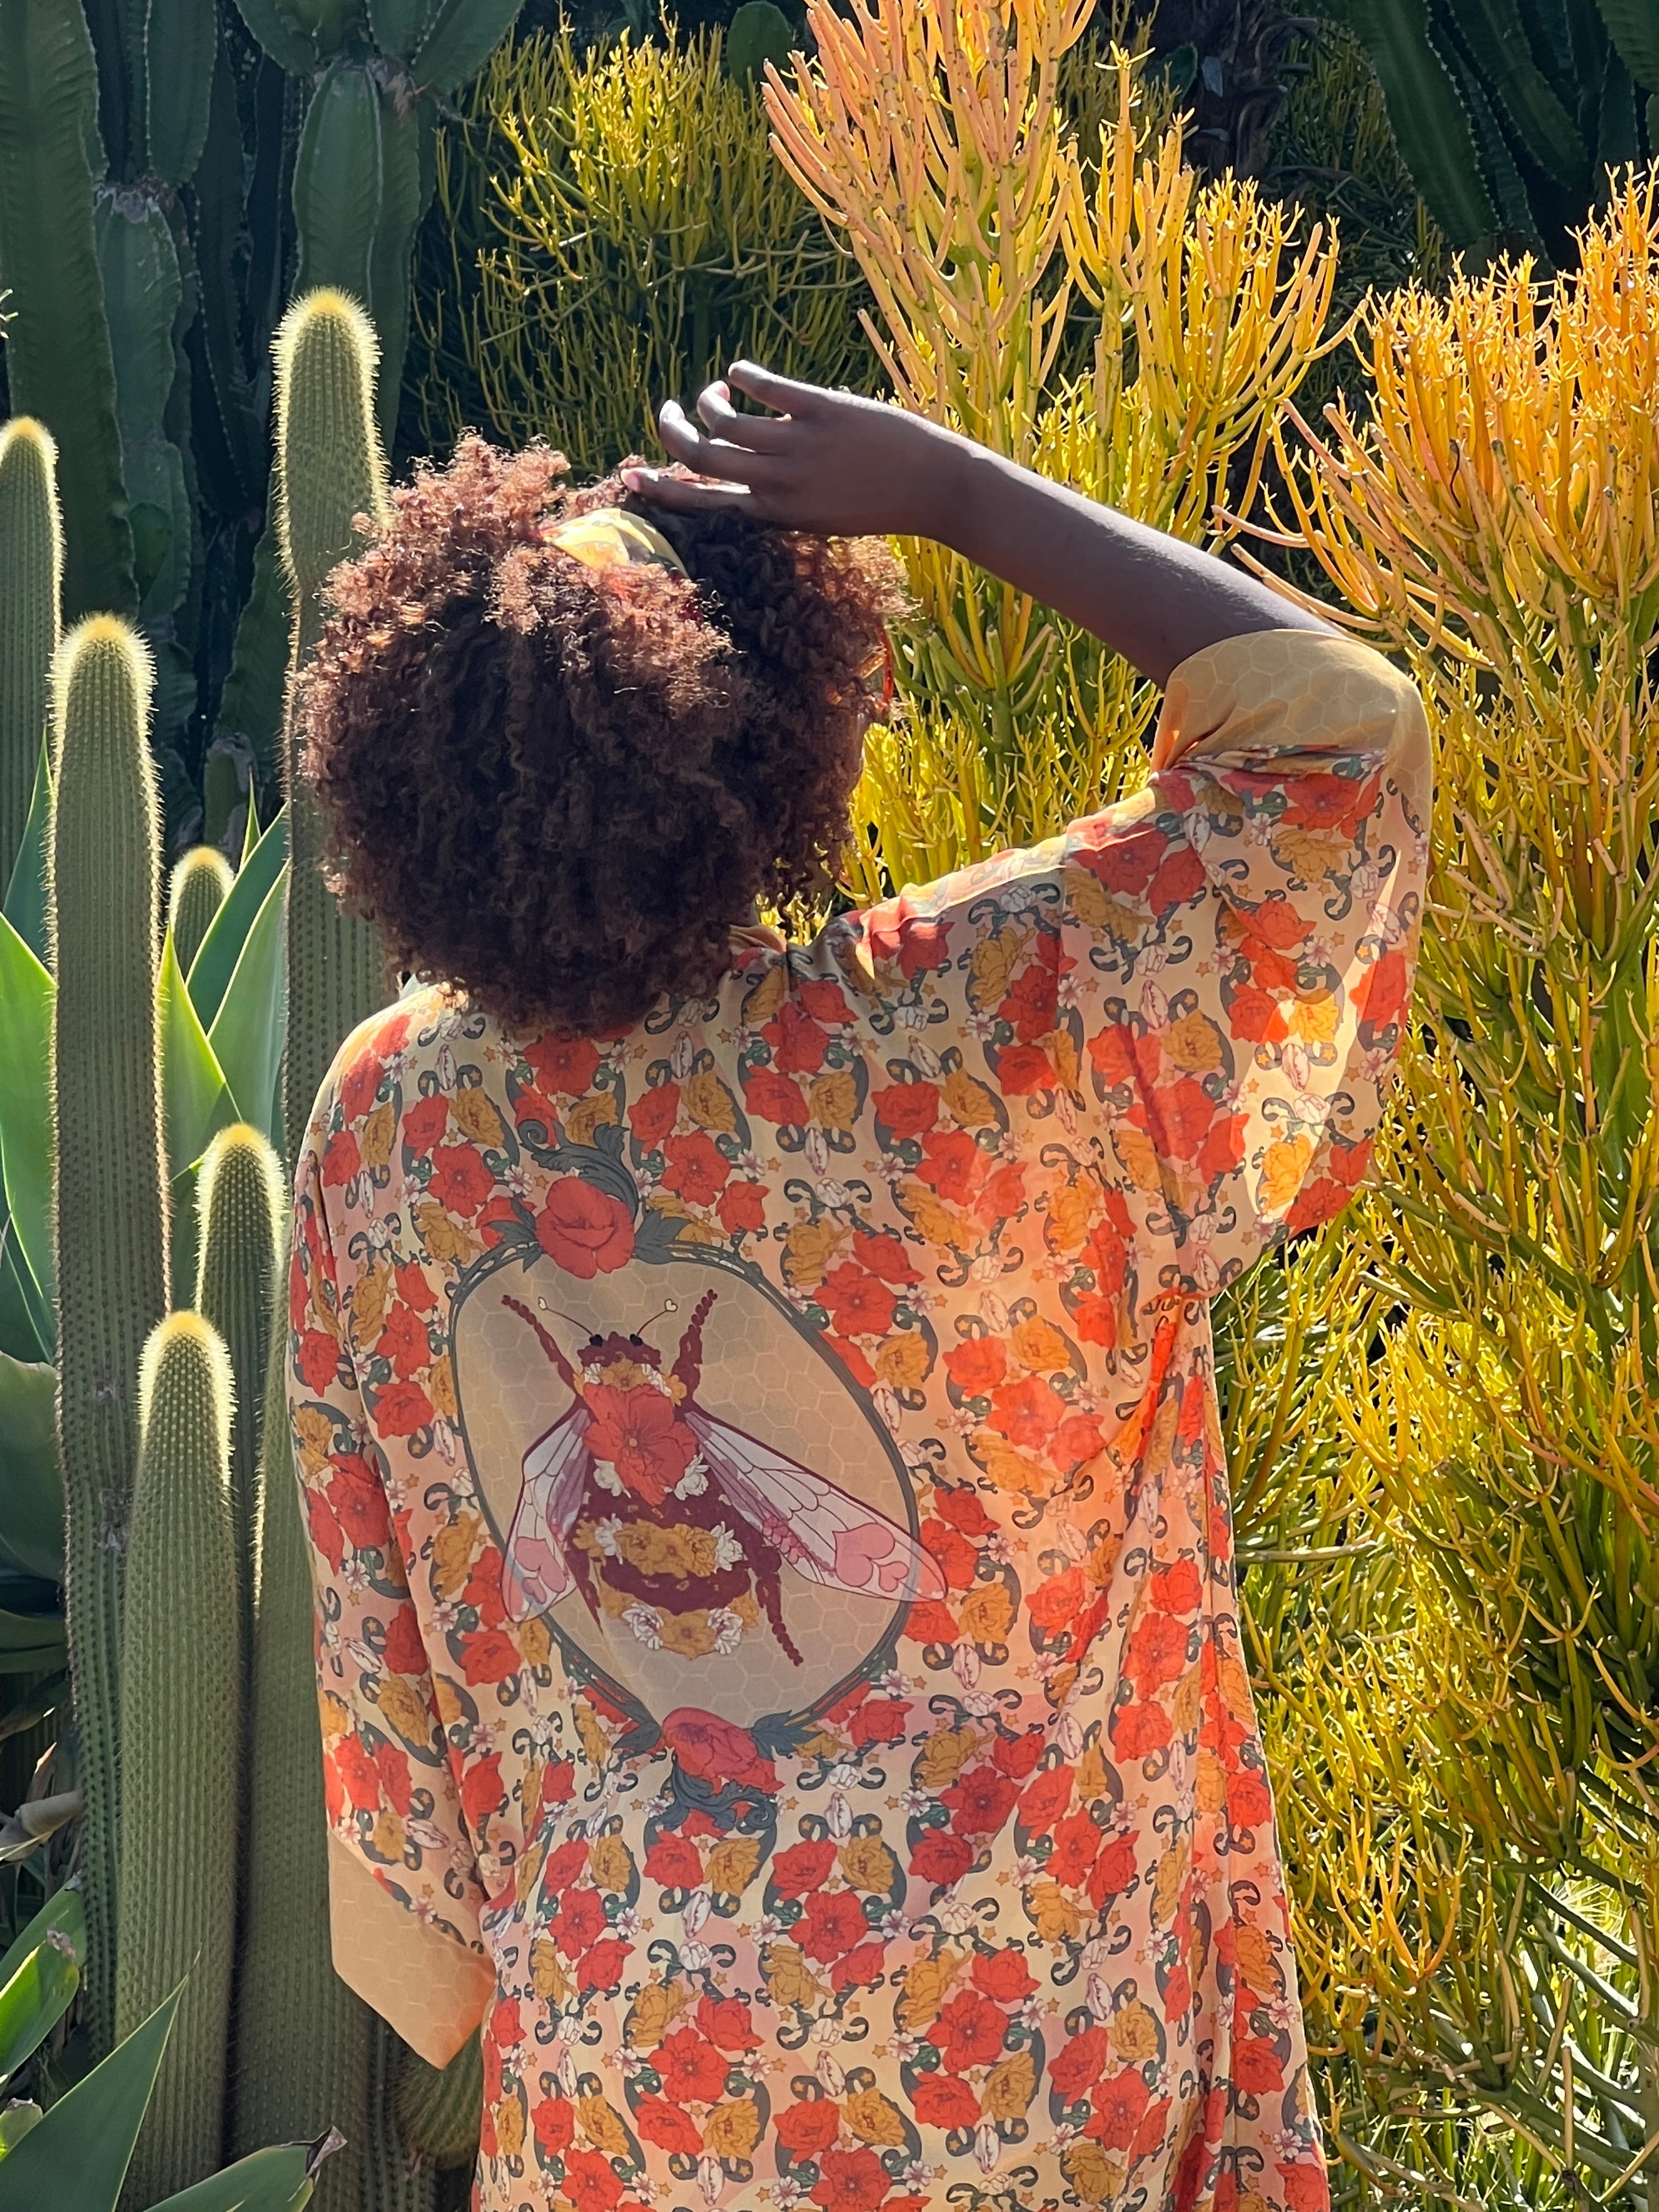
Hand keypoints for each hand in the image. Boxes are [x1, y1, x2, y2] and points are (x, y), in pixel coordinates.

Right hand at [620, 362, 964, 539]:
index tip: (630, 475)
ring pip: (726, 420)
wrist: (935, 489)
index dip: (661, 488)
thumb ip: (781, 498)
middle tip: (668, 411)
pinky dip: (742, 376)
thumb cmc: (881, 504)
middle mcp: (781, 483)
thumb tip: (744, 473)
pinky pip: (765, 387)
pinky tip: (740, 374)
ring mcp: (800, 447)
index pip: (704, 503)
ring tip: (714, 392)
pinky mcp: (821, 411)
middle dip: (672, 432)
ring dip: (709, 400)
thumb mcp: (822, 516)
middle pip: (702, 456)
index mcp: (777, 514)